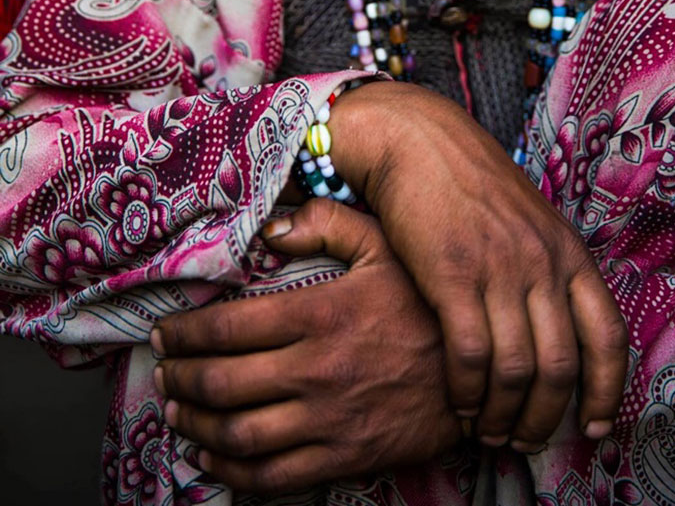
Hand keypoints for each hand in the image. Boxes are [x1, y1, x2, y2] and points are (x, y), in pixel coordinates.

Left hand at [151, 199, 459, 494]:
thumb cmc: (428, 301)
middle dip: (180, 380)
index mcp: (321, 314)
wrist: (485, 368)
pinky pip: (273, 477)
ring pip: (238, 435)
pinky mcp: (345, 457)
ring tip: (178, 413)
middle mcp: (316, 370)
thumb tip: (272, 227)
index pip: (228, 329)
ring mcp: (328, 420)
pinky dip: (231, 473)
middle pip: (222, 384)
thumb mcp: (385, 244)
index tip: (166, 333)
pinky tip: (214, 459)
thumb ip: (327, 223)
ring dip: (195, 428)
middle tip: (164, 373)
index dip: (185, 334)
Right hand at [329, 82, 628, 450]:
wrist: (418, 141)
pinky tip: (459, 402)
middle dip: (544, 418)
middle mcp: (542, 263)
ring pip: (517, 369)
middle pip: (561, 366)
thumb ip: (548, 269)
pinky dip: (467, 391)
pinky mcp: (452, 274)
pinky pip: (470, 354)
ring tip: (488, 431)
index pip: (608, 336)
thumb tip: (557, 331)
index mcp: (569, 251)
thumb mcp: (530, 220)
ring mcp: (499, 268)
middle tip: (524, 440)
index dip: (605, 391)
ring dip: (502, 414)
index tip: (592, 426)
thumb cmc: (470, 183)